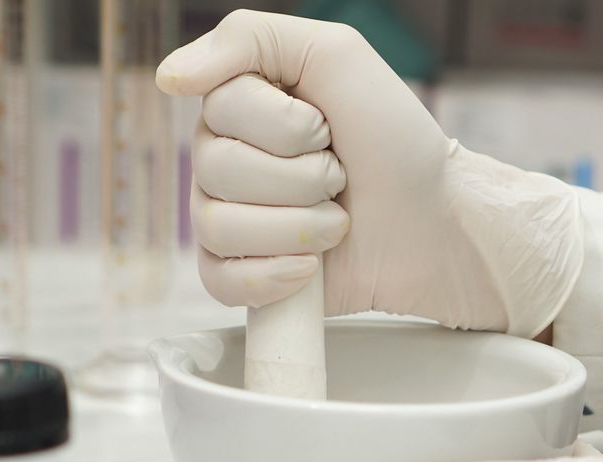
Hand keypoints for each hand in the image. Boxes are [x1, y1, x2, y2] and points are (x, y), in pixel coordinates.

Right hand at [156, 10, 583, 336]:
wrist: (433, 222)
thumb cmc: (393, 139)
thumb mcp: (336, 55)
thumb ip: (250, 39)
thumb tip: (169, 77)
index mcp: (239, 105)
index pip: (220, 108)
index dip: (286, 127)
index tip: (328, 126)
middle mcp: (224, 159)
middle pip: (216, 169)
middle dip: (300, 178)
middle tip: (339, 177)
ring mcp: (230, 220)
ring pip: (218, 226)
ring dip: (297, 227)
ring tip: (336, 222)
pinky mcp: (244, 275)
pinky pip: (220, 281)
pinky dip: (272, 277)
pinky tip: (309, 267)